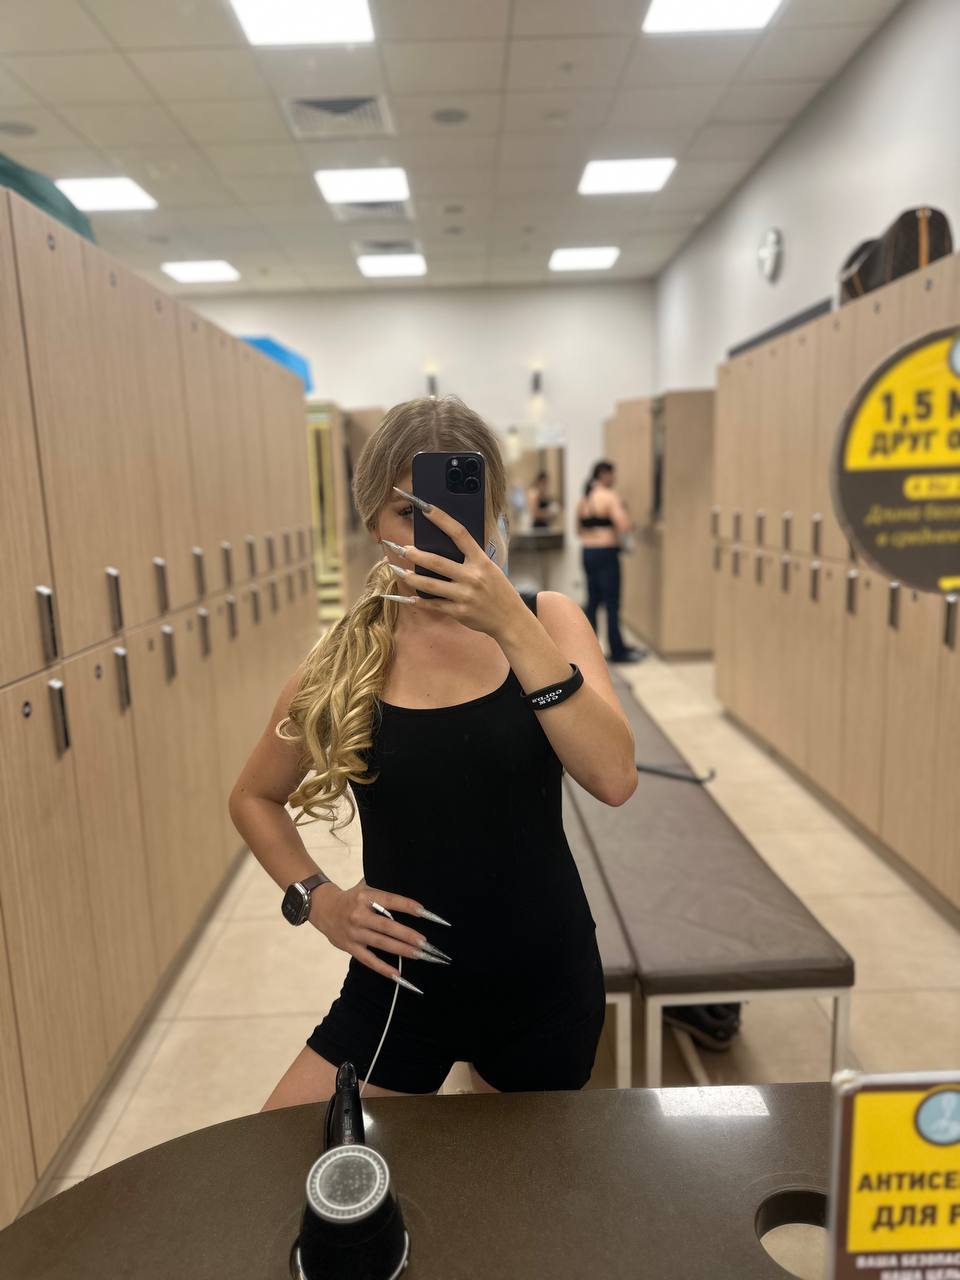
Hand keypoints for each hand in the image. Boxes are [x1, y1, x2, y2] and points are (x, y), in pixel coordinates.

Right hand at [309, 879, 444, 980]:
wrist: (322, 909)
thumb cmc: (352, 898)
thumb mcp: (365, 886)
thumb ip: (382, 887)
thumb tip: (408, 882)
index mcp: (365, 897)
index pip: (389, 901)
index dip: (406, 905)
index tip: (423, 911)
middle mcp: (359, 915)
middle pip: (386, 926)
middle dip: (407, 935)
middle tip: (425, 942)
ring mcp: (354, 933)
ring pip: (380, 943)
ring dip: (401, 949)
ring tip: (418, 954)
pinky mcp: (349, 947)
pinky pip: (368, 960)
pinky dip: (383, 968)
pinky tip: (398, 974)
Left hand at [388, 491, 528, 638]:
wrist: (511, 620)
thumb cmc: (498, 591)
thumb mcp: (490, 569)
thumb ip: (471, 558)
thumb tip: (445, 546)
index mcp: (482, 561)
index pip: (459, 533)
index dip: (441, 519)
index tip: (425, 507)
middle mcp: (473, 576)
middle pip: (437, 562)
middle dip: (415, 555)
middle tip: (400, 548)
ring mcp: (465, 595)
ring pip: (430, 584)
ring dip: (410, 577)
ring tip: (397, 570)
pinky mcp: (459, 612)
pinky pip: (434, 604)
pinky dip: (419, 601)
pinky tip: (408, 597)